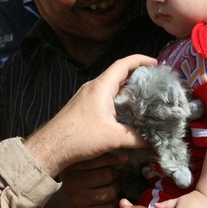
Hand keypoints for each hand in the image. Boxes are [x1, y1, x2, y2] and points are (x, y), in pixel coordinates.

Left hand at [26, 55, 157, 176]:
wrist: (50, 147)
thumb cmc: (79, 137)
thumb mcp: (113, 138)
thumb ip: (136, 138)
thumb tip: (155, 142)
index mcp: (100, 87)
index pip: (123, 64)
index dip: (141, 60)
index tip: (156, 64)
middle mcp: (92, 87)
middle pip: (118, 74)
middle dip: (137, 75)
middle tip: (154, 83)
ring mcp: (86, 97)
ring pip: (111, 86)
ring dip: (127, 89)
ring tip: (145, 97)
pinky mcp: (82, 107)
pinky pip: (104, 97)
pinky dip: (118, 99)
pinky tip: (126, 112)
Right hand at [56, 154, 126, 207]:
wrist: (62, 200)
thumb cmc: (76, 179)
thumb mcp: (81, 165)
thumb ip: (99, 158)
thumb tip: (124, 158)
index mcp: (72, 168)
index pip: (99, 160)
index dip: (115, 159)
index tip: (124, 159)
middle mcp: (73, 184)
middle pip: (107, 176)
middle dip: (115, 175)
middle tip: (113, 175)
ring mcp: (78, 201)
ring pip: (111, 193)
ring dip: (116, 188)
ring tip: (111, 186)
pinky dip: (114, 202)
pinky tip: (109, 198)